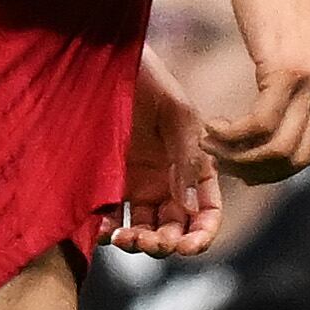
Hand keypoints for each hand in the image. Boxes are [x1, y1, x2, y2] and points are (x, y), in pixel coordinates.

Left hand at [105, 63, 223, 255]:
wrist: (103, 62)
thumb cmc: (148, 80)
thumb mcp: (177, 115)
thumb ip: (187, 159)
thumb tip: (188, 209)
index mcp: (195, 167)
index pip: (206, 212)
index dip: (201, 235)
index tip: (185, 247)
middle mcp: (168, 182)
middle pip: (174, 229)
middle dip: (165, 244)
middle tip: (147, 240)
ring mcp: (136, 185)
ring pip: (143, 230)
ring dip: (138, 243)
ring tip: (125, 237)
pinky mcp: (105, 184)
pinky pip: (108, 219)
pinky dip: (107, 233)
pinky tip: (103, 231)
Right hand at [207, 0, 309, 181]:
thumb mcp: (297, 42)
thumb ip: (298, 79)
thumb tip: (280, 114)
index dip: (277, 169)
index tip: (243, 163)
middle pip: (297, 159)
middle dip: (255, 170)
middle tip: (222, 161)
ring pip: (276, 147)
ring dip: (237, 156)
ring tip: (210, 143)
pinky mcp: (285, 69)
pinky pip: (258, 125)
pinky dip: (231, 135)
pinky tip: (212, 125)